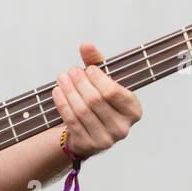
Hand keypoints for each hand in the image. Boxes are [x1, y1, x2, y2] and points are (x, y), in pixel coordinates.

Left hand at [51, 42, 142, 157]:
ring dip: (69, 92)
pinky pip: (72, 121)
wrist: (89, 132)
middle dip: (80, 83)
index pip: (113, 92)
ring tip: (61, 78)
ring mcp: (106, 139)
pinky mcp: (89, 145)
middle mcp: (123, 128)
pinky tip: (57, 92)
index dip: (98, 79)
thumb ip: (96, 62)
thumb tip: (86, 45)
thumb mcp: (102, 81)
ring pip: (82, 111)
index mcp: (134, 111)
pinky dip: (62, 104)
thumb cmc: (101, 101)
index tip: (87, 69)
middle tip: (70, 71)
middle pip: (95, 100)